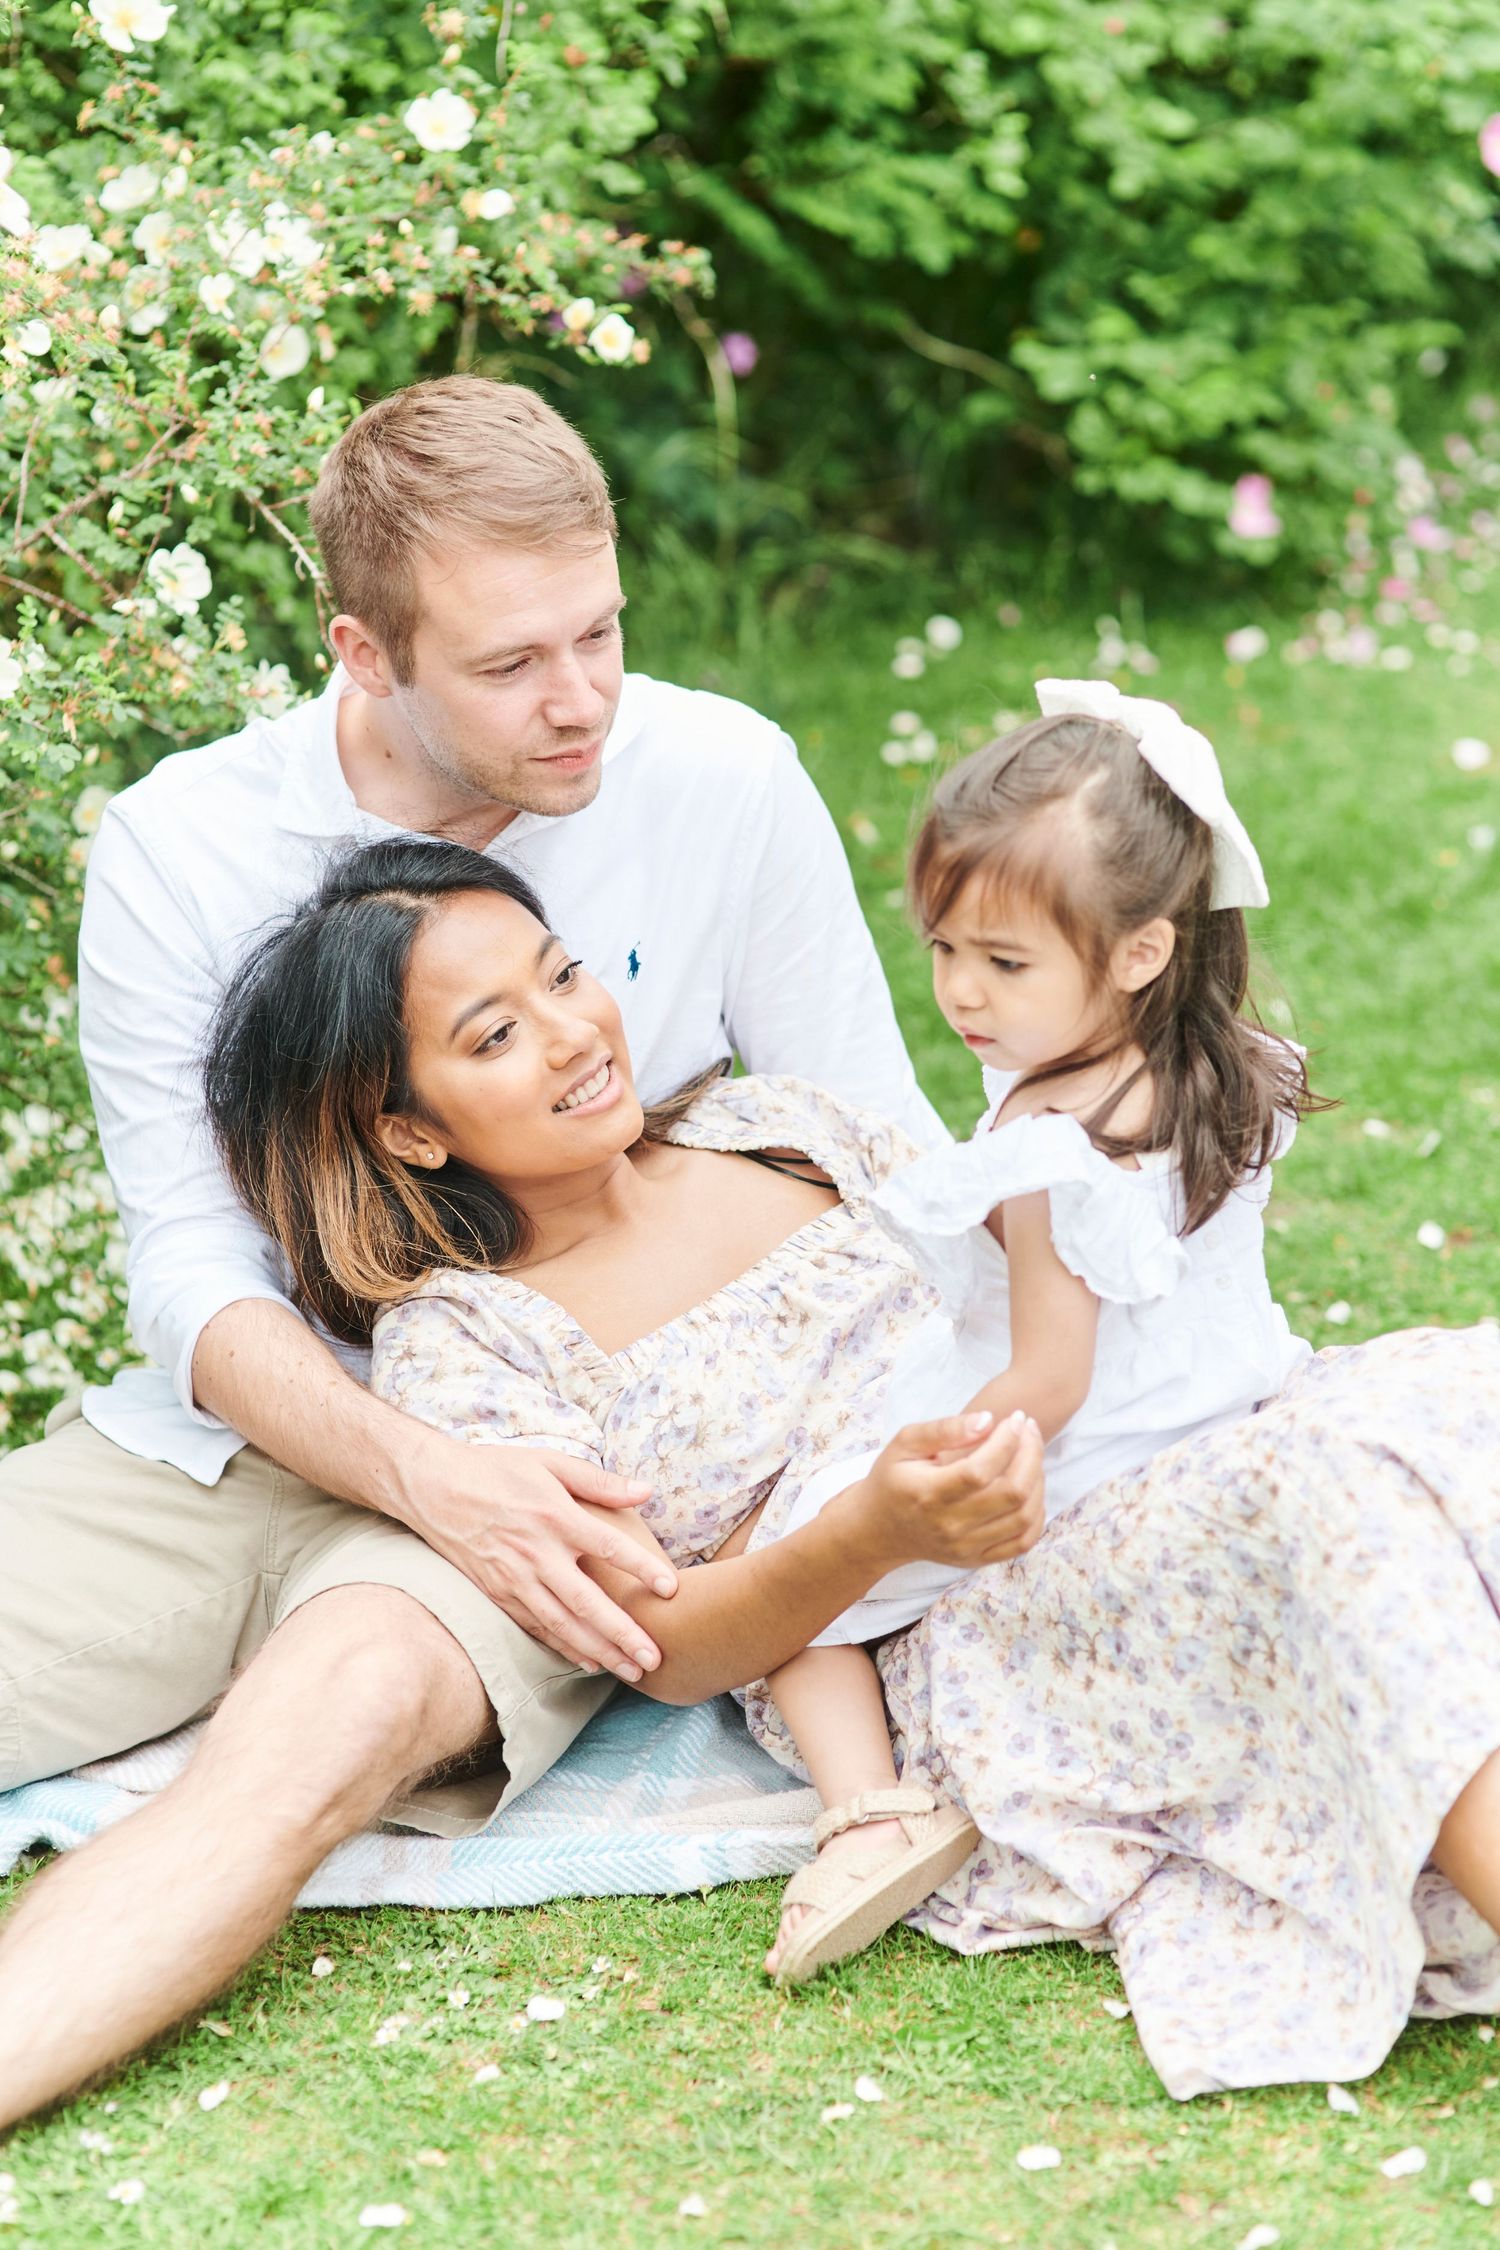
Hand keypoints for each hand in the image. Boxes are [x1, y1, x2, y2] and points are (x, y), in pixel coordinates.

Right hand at [394, 1432, 676, 1682]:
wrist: (434, 1488)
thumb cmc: (497, 1469)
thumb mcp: (549, 1462)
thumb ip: (598, 1480)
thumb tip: (646, 1490)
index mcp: (555, 1516)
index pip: (609, 1547)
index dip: (642, 1569)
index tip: (672, 1589)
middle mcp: (536, 1553)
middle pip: (588, 1602)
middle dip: (623, 1633)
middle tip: (655, 1657)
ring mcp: (514, 1579)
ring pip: (563, 1624)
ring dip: (599, 1651)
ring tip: (631, 1671)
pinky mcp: (498, 1594)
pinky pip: (536, 1627)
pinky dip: (564, 1648)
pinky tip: (589, 1662)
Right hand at [850, 1409, 1045, 1569]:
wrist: (878, 1530)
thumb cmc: (892, 1479)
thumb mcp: (905, 1443)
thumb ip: (944, 1429)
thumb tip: (987, 1420)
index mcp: (929, 1494)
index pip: (981, 1470)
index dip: (1007, 1441)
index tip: (1015, 1418)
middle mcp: (950, 1526)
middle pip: (1012, 1493)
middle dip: (1031, 1454)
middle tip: (1030, 1430)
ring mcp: (966, 1547)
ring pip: (1024, 1516)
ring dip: (1038, 1480)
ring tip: (1030, 1454)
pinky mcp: (977, 1559)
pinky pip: (1023, 1542)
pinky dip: (1037, 1513)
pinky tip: (1031, 1488)